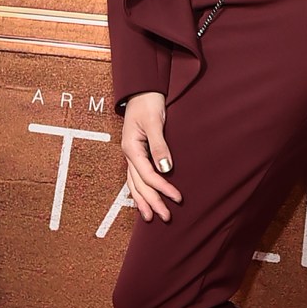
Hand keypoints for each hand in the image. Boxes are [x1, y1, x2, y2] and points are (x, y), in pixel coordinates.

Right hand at [121, 92, 181, 222]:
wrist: (142, 89)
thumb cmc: (148, 102)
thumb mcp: (154, 122)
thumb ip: (159, 146)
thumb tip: (166, 169)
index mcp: (131, 148)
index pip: (147, 175)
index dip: (162, 188)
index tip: (177, 198)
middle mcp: (129, 154)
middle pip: (139, 184)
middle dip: (153, 202)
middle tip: (166, 217)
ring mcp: (131, 154)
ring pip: (134, 184)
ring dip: (143, 201)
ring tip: (150, 218)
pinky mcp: (136, 153)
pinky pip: (136, 177)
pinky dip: (139, 191)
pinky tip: (143, 200)